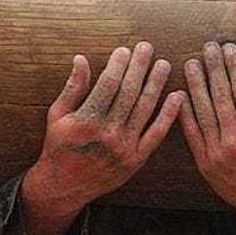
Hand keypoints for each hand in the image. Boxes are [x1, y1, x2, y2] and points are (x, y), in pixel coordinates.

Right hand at [22, 44, 178, 217]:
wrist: (64, 187)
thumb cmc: (59, 146)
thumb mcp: (58, 115)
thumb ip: (73, 87)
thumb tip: (81, 58)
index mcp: (86, 120)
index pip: (107, 85)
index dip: (118, 65)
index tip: (125, 49)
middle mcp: (107, 134)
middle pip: (129, 93)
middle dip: (139, 67)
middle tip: (148, 47)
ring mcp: (124, 147)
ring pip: (145, 109)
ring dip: (156, 84)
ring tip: (164, 64)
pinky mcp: (137, 159)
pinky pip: (157, 133)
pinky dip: (169, 114)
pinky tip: (177, 96)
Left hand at [180, 42, 235, 231]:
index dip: (235, 66)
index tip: (230, 48)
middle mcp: (235, 138)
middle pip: (221, 95)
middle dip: (214, 68)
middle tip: (208, 48)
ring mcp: (217, 151)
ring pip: (203, 111)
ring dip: (196, 85)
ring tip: (191, 64)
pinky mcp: (205, 162)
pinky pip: (192, 134)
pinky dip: (185, 114)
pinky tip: (181, 96)